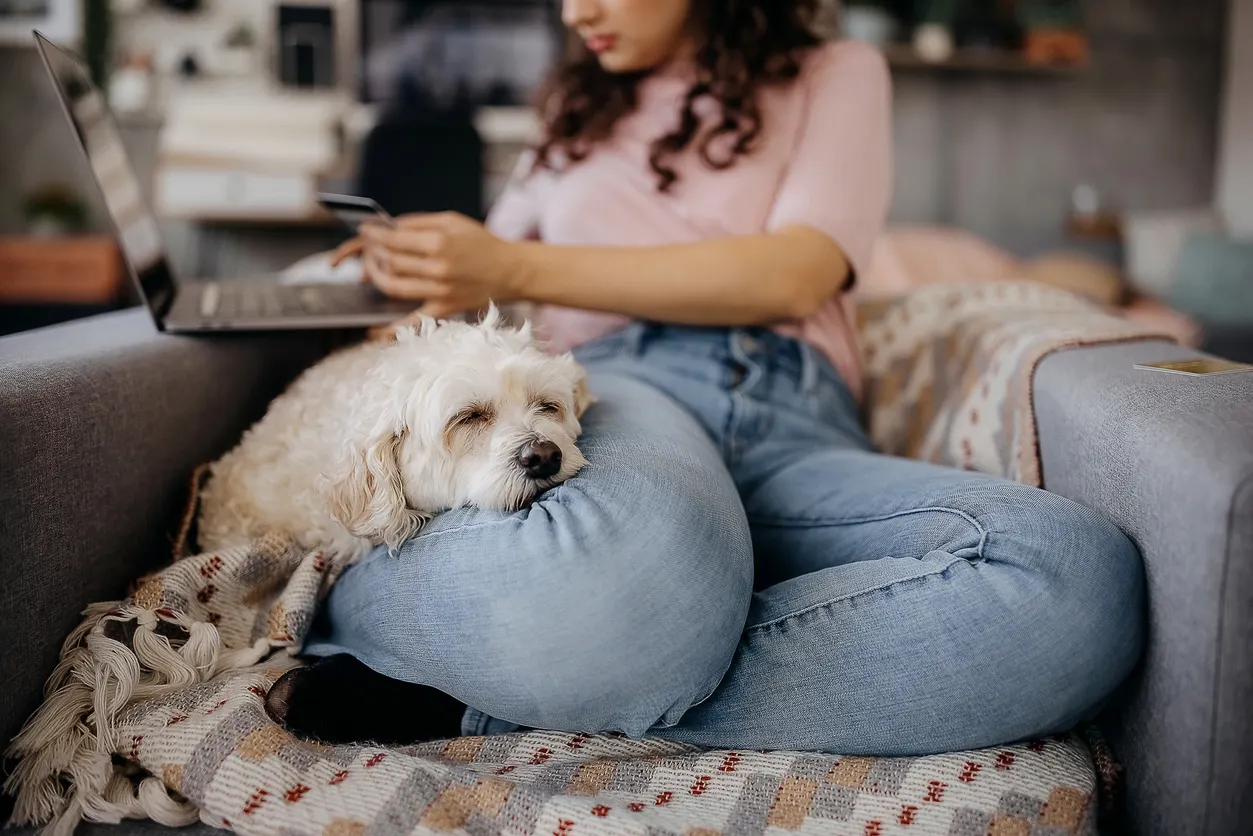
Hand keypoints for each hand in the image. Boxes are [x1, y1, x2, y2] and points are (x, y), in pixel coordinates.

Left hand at [360, 212, 521, 318]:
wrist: (511, 271)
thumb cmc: (483, 243)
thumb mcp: (452, 221)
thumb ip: (418, 223)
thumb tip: (389, 227)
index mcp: (439, 243)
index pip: (393, 240)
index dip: (374, 235)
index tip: (365, 231)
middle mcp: (437, 269)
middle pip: (390, 262)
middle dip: (372, 252)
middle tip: (368, 247)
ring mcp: (440, 292)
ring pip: (393, 287)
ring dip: (375, 276)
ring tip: (371, 268)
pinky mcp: (444, 310)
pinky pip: (413, 322)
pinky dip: (391, 328)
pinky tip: (372, 331)